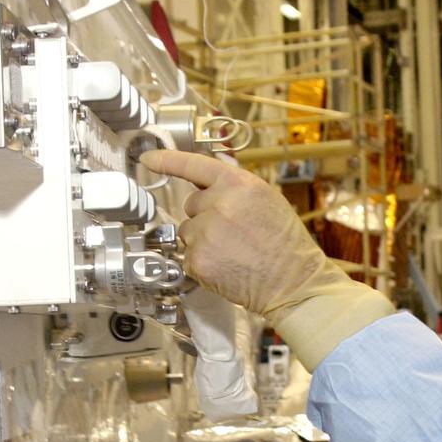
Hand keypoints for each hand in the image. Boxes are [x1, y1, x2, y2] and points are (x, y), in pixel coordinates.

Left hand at [139, 149, 346, 319]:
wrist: (294, 282)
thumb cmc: (285, 243)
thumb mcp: (266, 200)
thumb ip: (235, 189)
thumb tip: (207, 184)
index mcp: (239, 184)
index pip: (194, 165)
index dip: (167, 161)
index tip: (148, 159)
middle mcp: (219, 204)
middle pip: (191, 204)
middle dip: (205, 216)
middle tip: (233, 233)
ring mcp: (206, 233)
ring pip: (187, 232)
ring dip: (202, 241)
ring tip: (232, 252)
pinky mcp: (198, 260)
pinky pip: (188, 257)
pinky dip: (203, 263)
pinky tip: (226, 267)